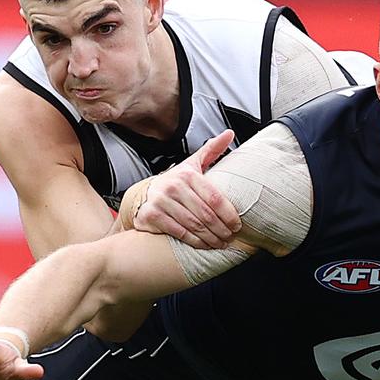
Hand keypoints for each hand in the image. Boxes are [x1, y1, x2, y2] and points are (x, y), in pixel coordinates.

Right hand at [135, 130, 241, 248]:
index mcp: (187, 174)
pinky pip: (180, 233)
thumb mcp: (191, 165)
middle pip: (206, 214)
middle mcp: (173, 186)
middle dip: (222, 230)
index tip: (237, 225)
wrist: (142, 196)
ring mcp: (161, 202)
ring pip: (195, 225)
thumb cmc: (174, 183)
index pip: (215, 198)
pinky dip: (195, 242)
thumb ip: (211, 150)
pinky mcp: (152, 216)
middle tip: (230, 238)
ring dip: (211, 238)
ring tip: (221, 244)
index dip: (229, 214)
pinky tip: (205, 245)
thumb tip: (230, 133)